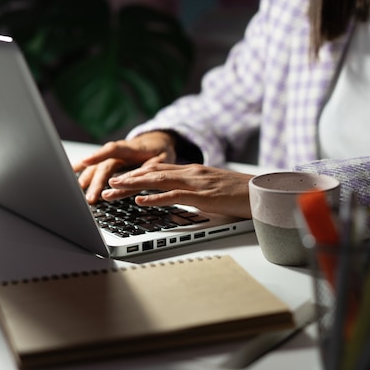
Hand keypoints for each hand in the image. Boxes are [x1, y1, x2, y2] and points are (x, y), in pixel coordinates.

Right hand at [73, 131, 176, 203]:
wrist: (157, 141)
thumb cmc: (160, 151)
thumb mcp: (163, 158)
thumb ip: (151, 167)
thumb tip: (138, 178)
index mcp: (132, 148)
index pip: (114, 150)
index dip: (100, 155)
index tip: (88, 162)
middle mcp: (118, 152)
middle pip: (104, 167)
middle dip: (95, 183)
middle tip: (90, 199)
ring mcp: (112, 157)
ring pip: (96, 168)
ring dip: (86, 180)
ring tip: (77, 193)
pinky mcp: (109, 161)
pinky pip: (93, 165)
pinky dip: (81, 168)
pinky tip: (70, 172)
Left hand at [103, 163, 253, 218]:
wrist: (264, 193)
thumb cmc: (240, 194)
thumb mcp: (212, 189)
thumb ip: (193, 190)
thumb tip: (176, 198)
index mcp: (192, 171)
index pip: (157, 169)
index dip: (134, 173)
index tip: (117, 179)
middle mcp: (191, 172)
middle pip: (151, 172)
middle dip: (126, 178)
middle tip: (106, 184)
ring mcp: (197, 182)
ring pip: (158, 181)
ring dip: (132, 185)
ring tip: (114, 190)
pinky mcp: (204, 196)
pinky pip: (175, 195)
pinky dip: (155, 197)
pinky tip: (140, 201)